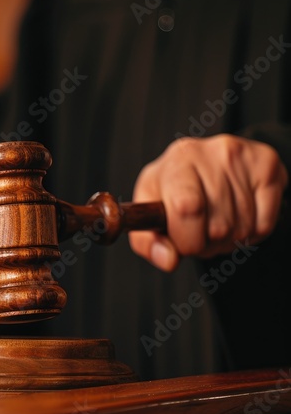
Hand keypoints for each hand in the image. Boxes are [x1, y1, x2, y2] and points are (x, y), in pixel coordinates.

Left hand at [129, 134, 287, 270]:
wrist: (200, 161)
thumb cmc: (170, 189)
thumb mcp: (148, 211)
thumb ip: (147, 242)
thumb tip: (169, 260)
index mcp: (176, 162)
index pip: (187, 208)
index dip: (187, 239)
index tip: (182, 242)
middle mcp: (210, 153)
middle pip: (218, 227)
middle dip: (206, 244)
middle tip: (198, 232)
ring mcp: (242, 157)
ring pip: (242, 229)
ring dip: (227, 241)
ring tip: (215, 223)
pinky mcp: (267, 165)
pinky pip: (264, 225)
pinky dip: (251, 234)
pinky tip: (237, 218)